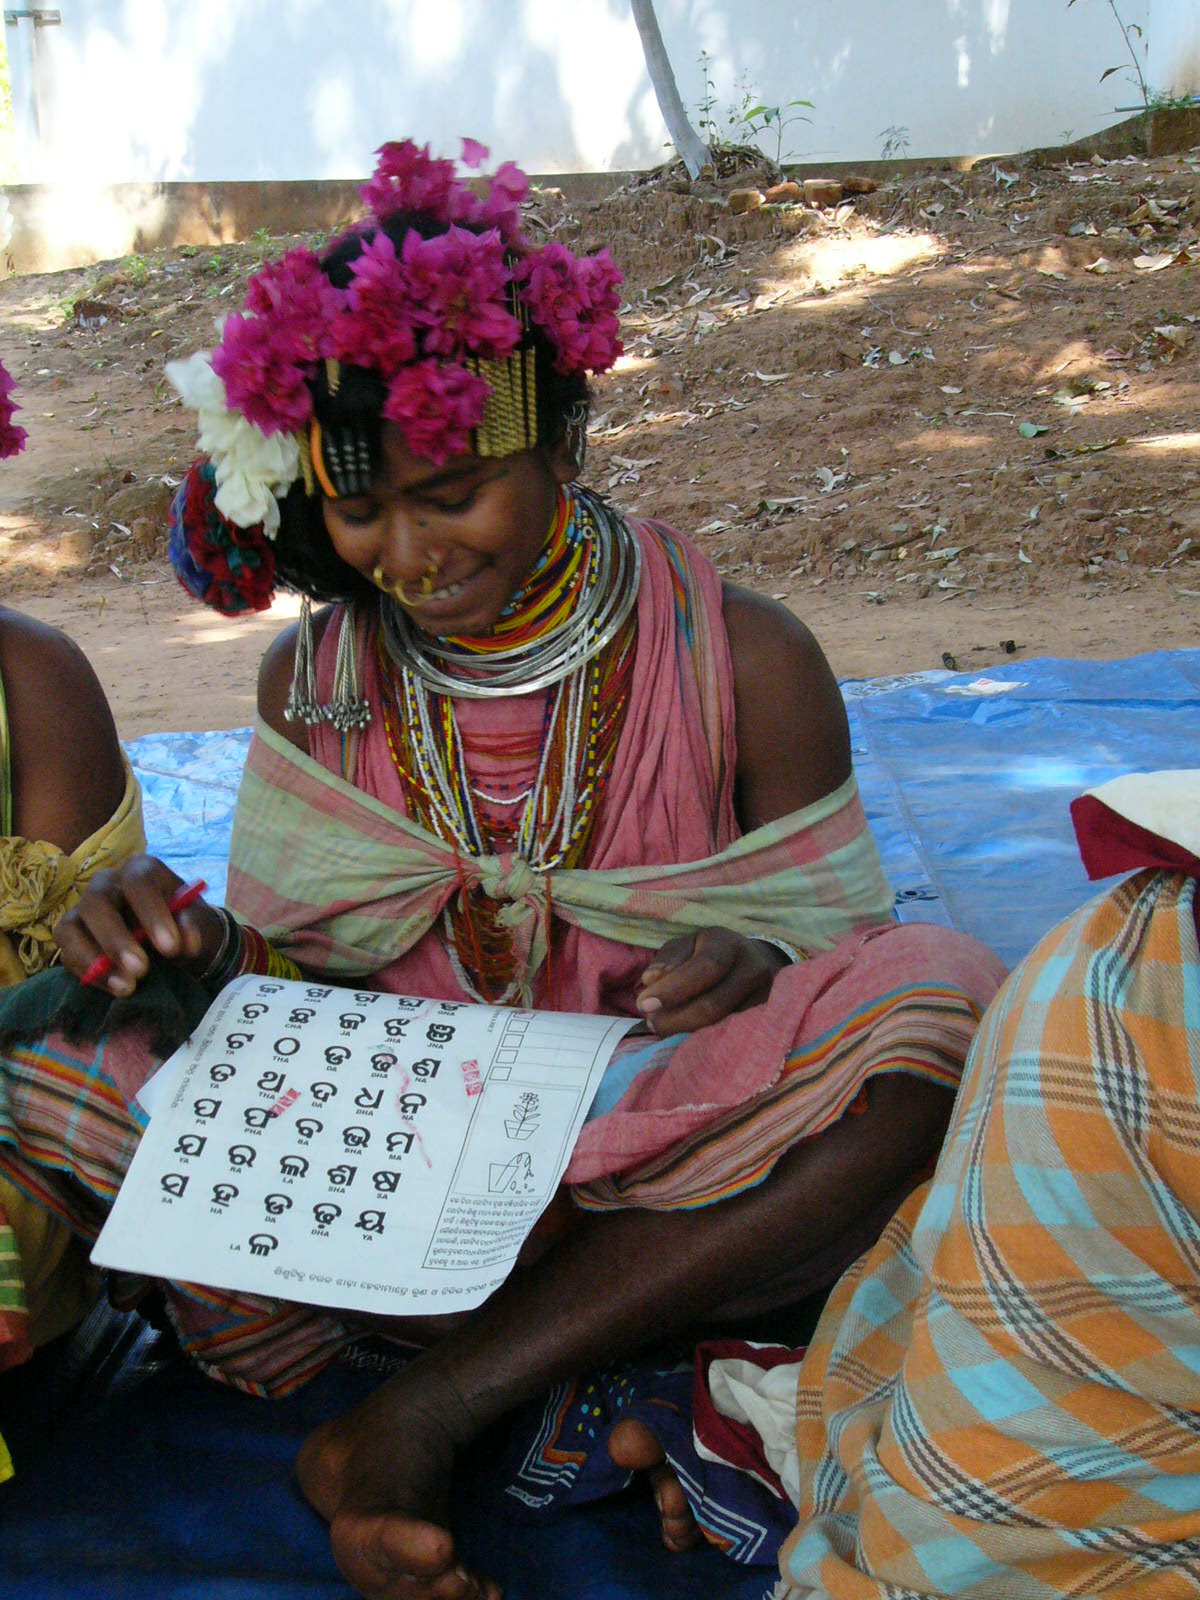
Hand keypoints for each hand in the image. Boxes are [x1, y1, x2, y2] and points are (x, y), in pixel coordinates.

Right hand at [54, 854, 225, 995]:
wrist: (172, 940)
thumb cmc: (183, 923)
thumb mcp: (197, 921)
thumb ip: (192, 927)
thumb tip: (186, 943)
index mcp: (140, 870)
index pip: (138, 883)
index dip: (152, 914)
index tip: (170, 947)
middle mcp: (106, 883)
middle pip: (97, 902)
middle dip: (117, 939)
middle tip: (141, 969)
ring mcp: (82, 909)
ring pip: (70, 928)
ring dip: (95, 959)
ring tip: (127, 986)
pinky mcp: (71, 937)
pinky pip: (67, 954)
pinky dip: (90, 973)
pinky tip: (116, 988)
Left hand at [635, 929, 787, 1035]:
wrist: (754, 964)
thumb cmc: (708, 955)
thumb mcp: (686, 946)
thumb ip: (667, 960)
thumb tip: (651, 980)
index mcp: (728, 944)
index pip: (705, 967)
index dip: (673, 988)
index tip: (644, 1004)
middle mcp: (754, 968)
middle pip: (714, 1004)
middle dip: (676, 1019)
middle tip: (651, 1023)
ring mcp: (766, 998)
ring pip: (724, 1027)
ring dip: (687, 1033)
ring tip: (665, 1030)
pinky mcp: (769, 1021)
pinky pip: (735, 1039)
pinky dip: (707, 1043)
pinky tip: (690, 1042)